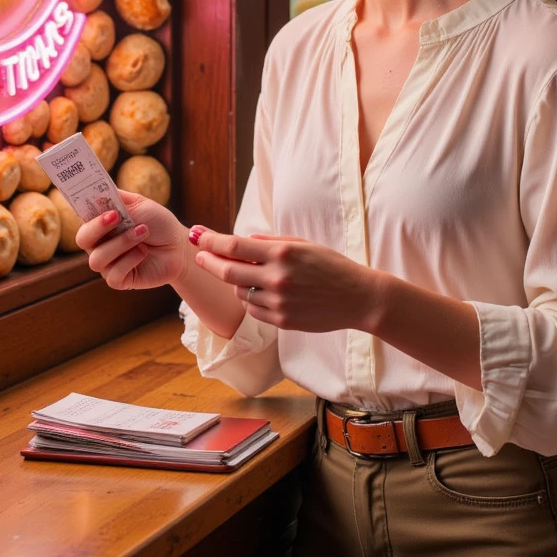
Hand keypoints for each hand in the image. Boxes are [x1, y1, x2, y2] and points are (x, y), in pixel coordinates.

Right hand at [76, 192, 189, 290]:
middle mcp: (99, 244)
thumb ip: (117, 199)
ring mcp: (108, 263)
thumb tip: (97, 189)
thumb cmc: (158, 224)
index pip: (82, 216)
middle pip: (82, 239)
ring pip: (98, 258)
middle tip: (116, 217)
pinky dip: (130, 261)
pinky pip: (113, 275)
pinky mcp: (119, 280)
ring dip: (121, 243)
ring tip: (142, 232)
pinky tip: (143, 252)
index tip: (98, 202)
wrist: (179, 246)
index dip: (85, 209)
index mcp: (101, 224)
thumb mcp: (140, 205)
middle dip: (98, 227)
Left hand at [188, 227, 380, 331]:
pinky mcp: (282, 321)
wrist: (359, 298)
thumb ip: (272, 242)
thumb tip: (243, 241)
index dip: (211, 240)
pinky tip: (266, 293)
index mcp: (283, 253)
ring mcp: (279, 302)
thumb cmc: (332, 266)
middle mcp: (277, 278)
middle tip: (200, 256)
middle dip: (209, 261)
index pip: (234, 246)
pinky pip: (254, 309)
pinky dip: (253, 300)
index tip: (197, 235)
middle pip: (228, 270)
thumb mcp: (304, 245)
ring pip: (241, 292)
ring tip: (254, 276)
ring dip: (239, 282)